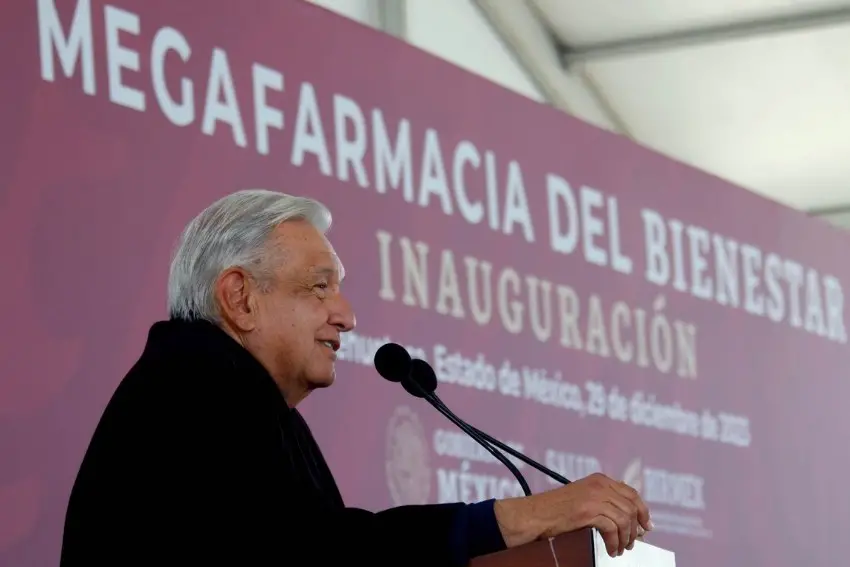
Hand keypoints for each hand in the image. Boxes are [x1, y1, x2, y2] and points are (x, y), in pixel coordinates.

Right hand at [494, 473, 652, 557]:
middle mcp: (599, 485)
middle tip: (633, 542)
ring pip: (624, 519)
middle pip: (631, 507)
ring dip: (625, 538)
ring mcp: (594, 497)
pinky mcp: (588, 512)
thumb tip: (625, 517)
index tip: (646, 525)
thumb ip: (602, 500)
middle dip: (636, 528)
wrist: (533, 515)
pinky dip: (615, 542)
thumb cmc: (554, 510)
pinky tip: (611, 550)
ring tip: (620, 549)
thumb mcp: (582, 497)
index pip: (631, 493)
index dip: (642, 510)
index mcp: (599, 479)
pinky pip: (612, 529)